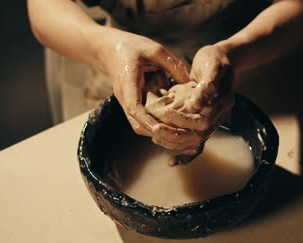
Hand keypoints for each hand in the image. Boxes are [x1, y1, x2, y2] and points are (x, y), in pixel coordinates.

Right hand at [98, 30, 199, 149]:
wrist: (110, 48)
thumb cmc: (133, 46)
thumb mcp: (155, 50)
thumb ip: (173, 65)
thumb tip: (191, 83)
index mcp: (128, 81)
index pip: (134, 106)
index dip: (147, 119)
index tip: (160, 128)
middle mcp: (124, 96)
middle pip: (136, 122)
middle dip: (156, 131)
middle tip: (177, 135)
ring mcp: (126, 102)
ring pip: (137, 124)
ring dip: (155, 131)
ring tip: (176, 133)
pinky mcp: (131, 104)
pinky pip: (140, 120)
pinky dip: (153, 125)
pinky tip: (170, 125)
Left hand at [150, 45, 234, 164]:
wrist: (220, 60)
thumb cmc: (215, 59)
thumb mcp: (213, 65)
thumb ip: (208, 83)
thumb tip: (197, 102)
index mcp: (223, 102)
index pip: (203, 120)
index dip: (184, 120)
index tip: (165, 114)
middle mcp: (219, 116)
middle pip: (198, 135)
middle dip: (174, 134)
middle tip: (154, 129)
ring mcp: (212, 121)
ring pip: (194, 141)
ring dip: (174, 142)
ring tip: (155, 136)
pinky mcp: (203, 122)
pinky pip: (196, 144)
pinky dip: (184, 155)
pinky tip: (171, 162)